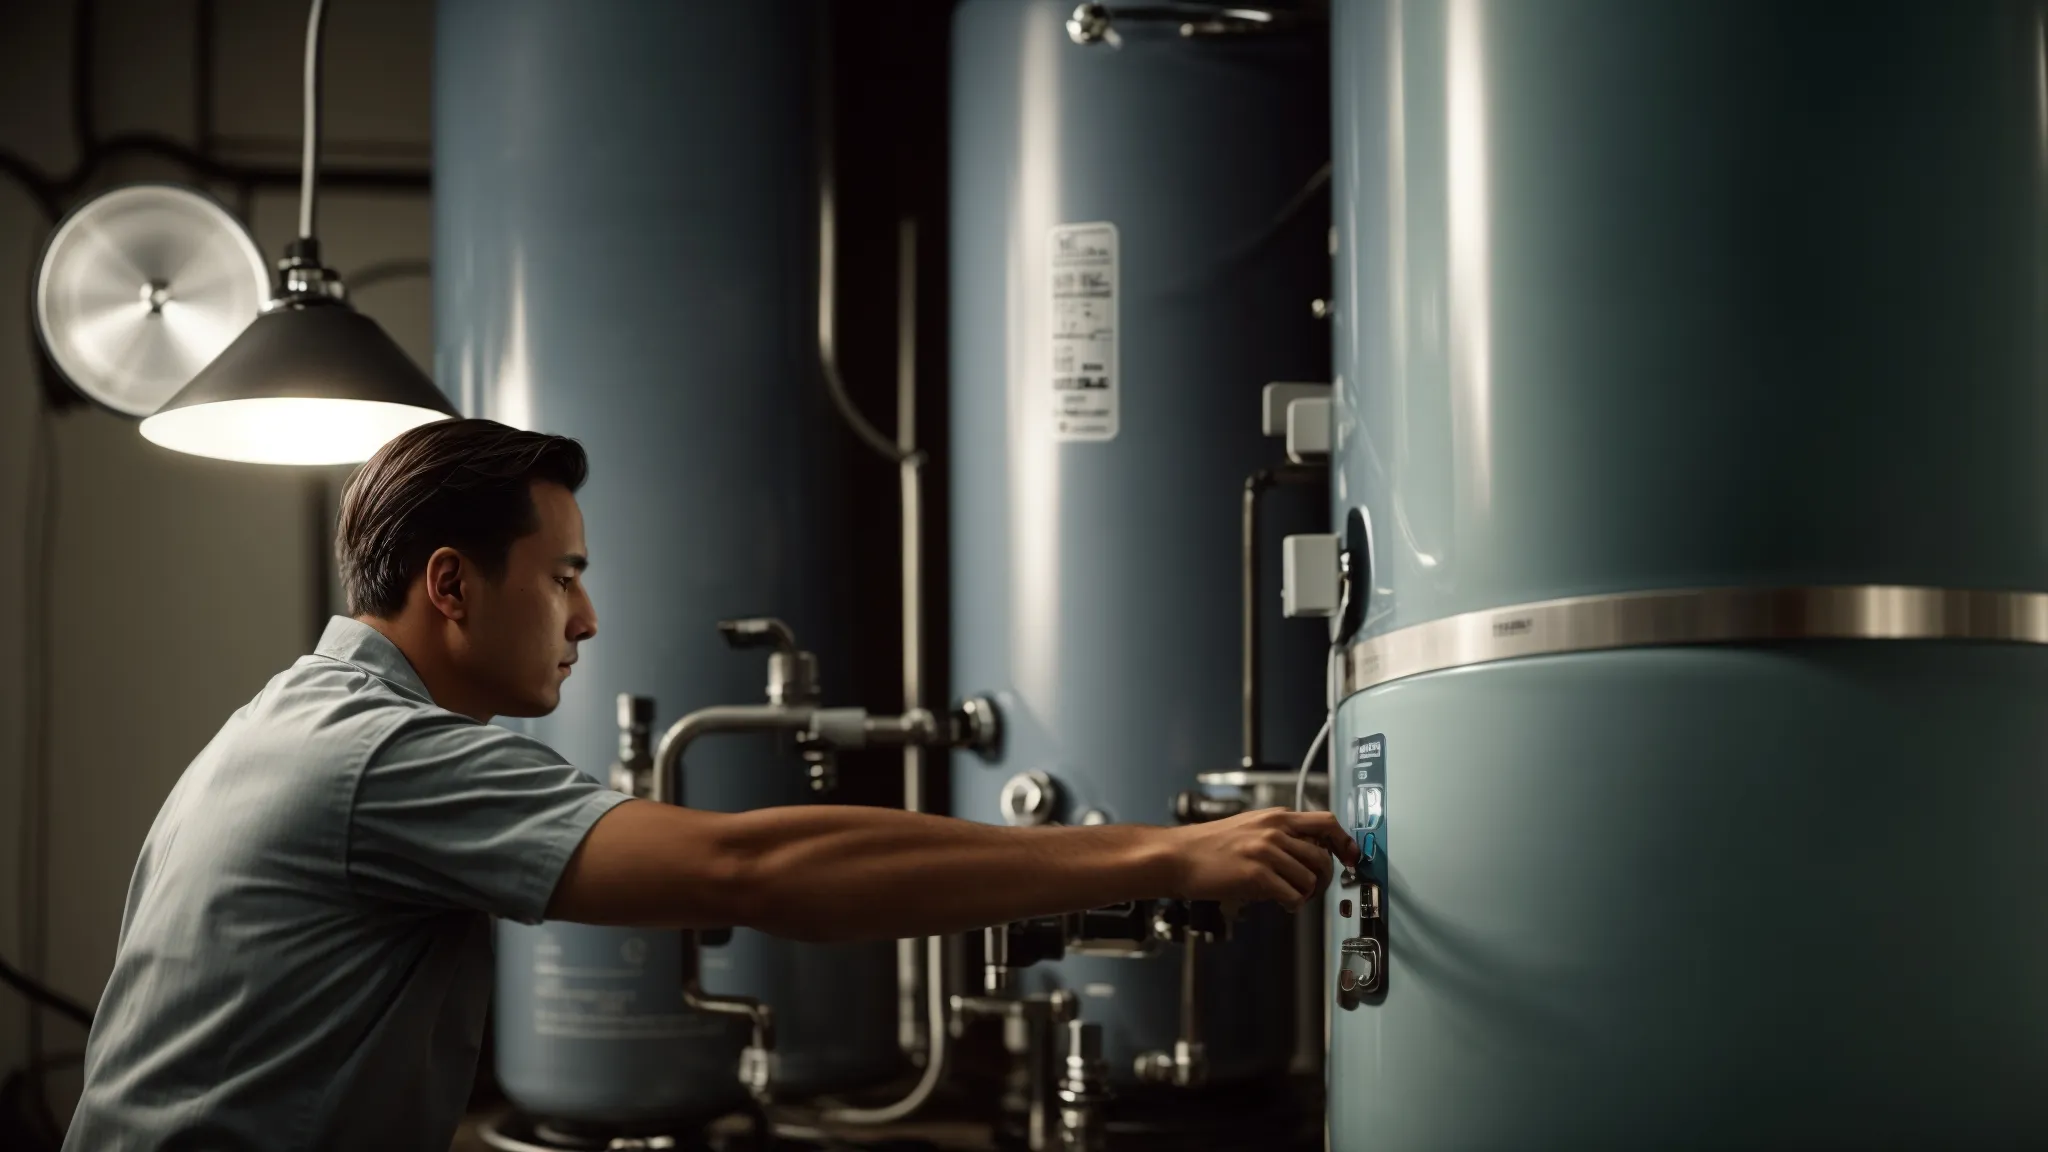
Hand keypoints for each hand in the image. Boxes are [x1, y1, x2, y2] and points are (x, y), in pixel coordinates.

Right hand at [1158, 808, 1359, 911]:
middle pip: (1323, 857)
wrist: (1179, 856)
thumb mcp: (1250, 826)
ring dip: (1305, 894)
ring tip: (1290, 896)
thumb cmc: (1209, 845)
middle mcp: (1275, 830)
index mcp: (1276, 816)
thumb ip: (1280, 833)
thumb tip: (1310, 852)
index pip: (1326, 823)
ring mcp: (1266, 852)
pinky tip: (1281, 903)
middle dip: (1323, 878)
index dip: (1345, 842)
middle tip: (1312, 889)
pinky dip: (1292, 904)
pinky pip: (1292, 896)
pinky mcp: (1257, 876)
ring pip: (1310, 879)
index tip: (1351, 857)